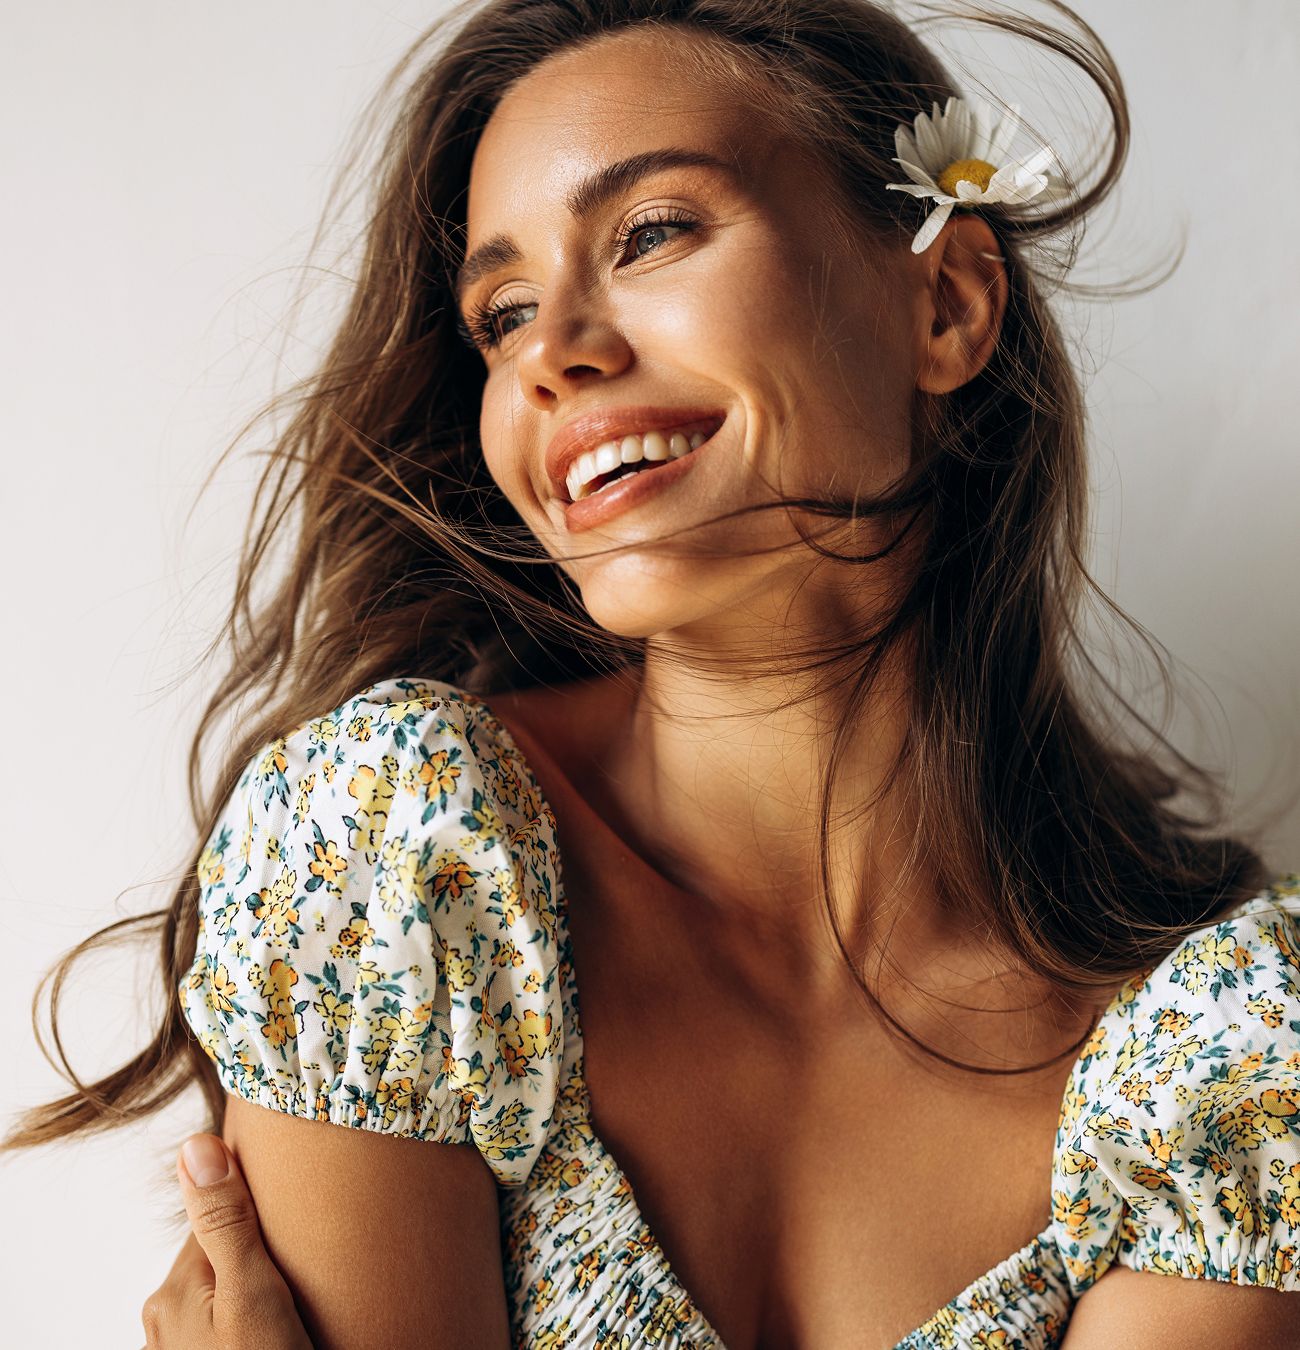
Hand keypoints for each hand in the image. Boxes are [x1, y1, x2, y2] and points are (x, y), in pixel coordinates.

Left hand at [140, 1134, 314, 1349]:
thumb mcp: (255, 1295)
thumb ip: (228, 1221)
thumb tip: (197, 1144)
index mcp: (174, 1290)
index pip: (222, 1218)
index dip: (264, 1211)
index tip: (301, 1210)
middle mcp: (166, 1320)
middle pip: (223, 1256)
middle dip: (261, 1253)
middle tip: (306, 1266)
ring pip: (226, 1293)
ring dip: (259, 1290)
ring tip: (297, 1303)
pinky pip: (228, 1326)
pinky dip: (254, 1322)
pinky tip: (282, 1332)